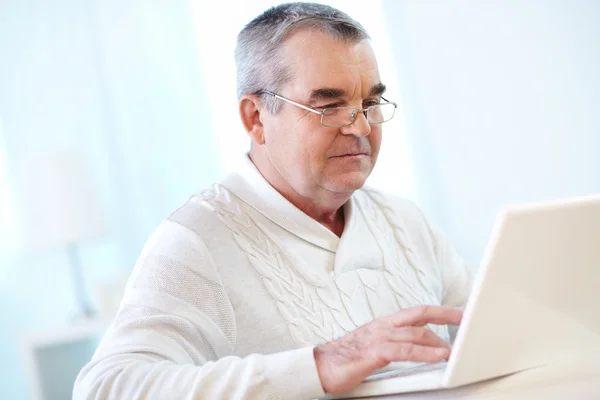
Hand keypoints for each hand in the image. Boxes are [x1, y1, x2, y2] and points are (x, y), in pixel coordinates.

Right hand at [313, 305, 462, 393]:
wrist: (320, 366)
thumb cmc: (345, 359)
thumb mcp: (374, 347)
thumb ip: (394, 345)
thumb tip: (417, 349)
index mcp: (383, 324)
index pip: (416, 312)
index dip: (439, 311)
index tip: (458, 313)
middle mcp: (383, 326)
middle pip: (420, 315)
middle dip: (445, 316)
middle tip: (465, 320)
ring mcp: (379, 337)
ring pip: (416, 333)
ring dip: (438, 341)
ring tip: (455, 348)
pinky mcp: (375, 352)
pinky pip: (405, 350)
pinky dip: (425, 352)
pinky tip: (438, 356)